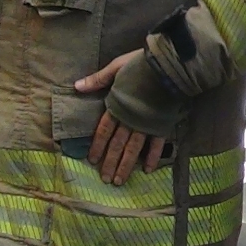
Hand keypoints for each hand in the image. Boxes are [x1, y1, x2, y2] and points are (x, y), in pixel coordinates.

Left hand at [77, 50, 167, 185]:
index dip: (98, 146)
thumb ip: (98, 79)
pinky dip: (153, 157)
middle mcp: (130, 119)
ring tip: (120, 180)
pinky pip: (157, 144)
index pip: (104, 131)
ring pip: (134, 149)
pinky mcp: (162, 124)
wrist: (169, 66)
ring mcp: (146, 124)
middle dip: (111, 162)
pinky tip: (149, 170)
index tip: (93, 160)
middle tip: (106, 179)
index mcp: (117, 106)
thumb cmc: (142, 65)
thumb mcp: (117, 67)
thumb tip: (77, 86)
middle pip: (118, 144)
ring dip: (126, 165)